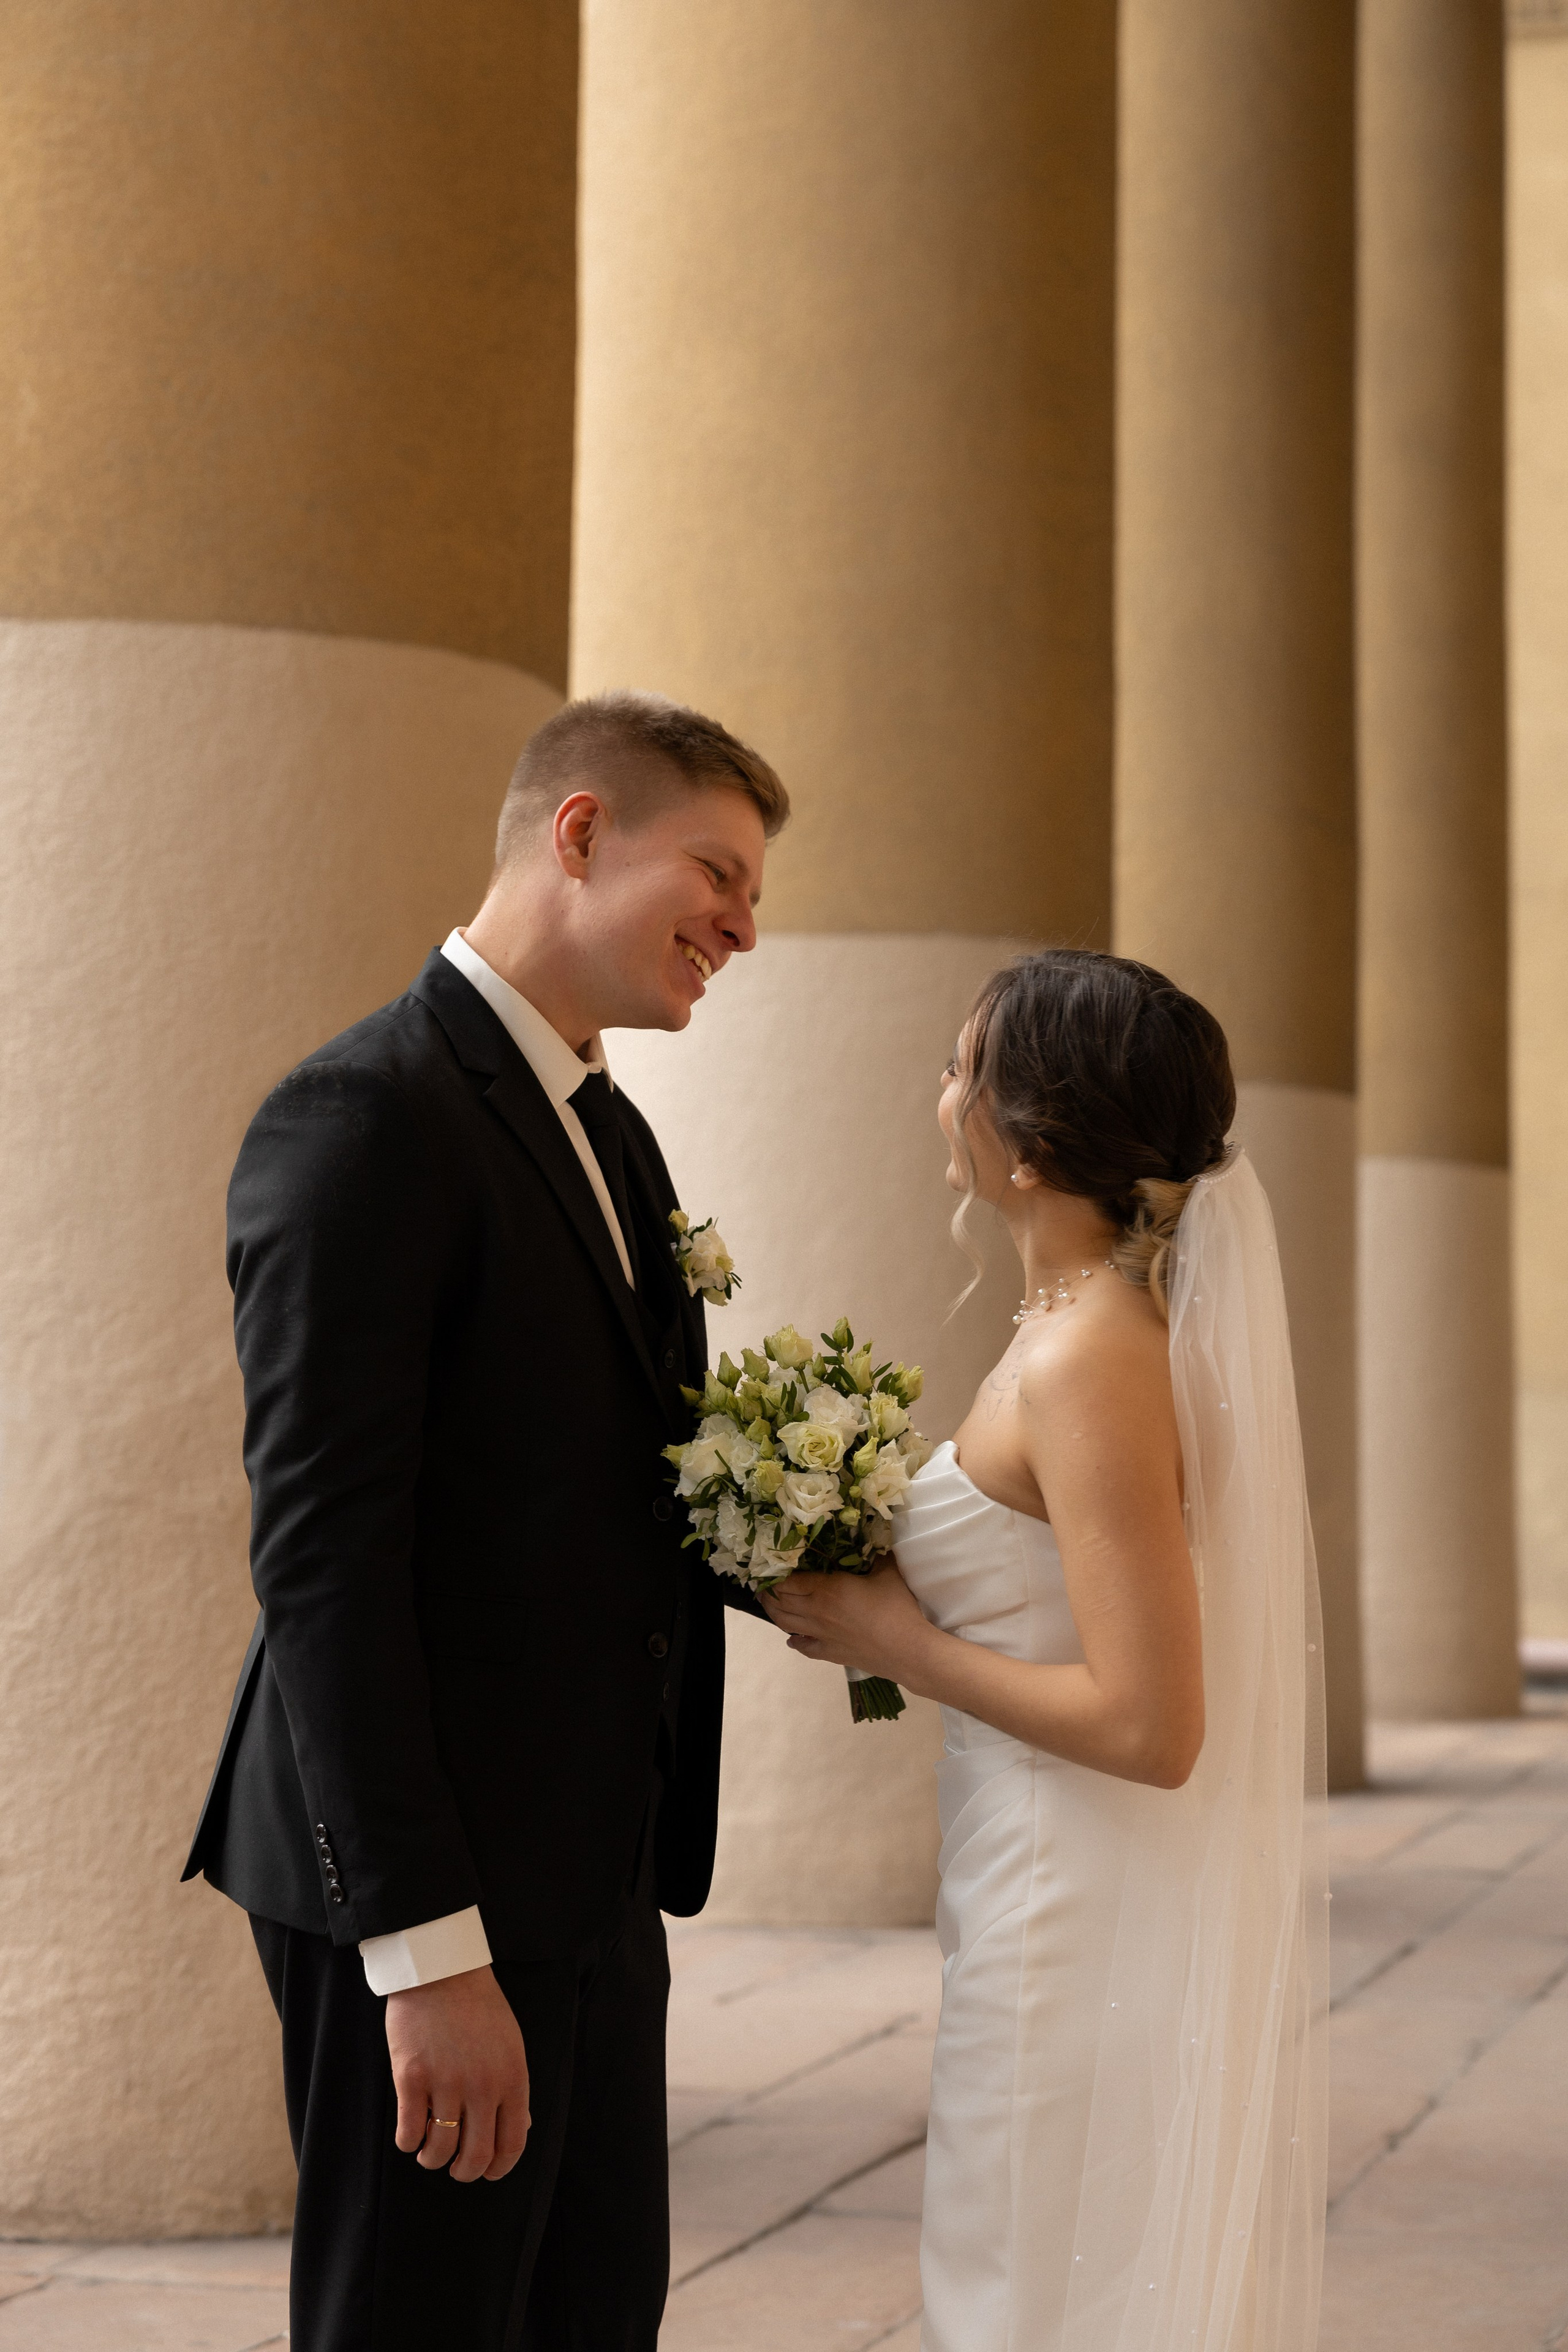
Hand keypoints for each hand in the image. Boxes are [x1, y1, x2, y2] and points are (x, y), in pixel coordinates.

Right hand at [386, 1964, 529, 2183]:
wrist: (441, 1970)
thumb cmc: (478, 2006)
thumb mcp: (510, 2043)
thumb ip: (513, 2087)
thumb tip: (520, 2130)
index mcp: (512, 2078)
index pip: (512, 2144)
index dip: (498, 2169)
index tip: (487, 2173)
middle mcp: (483, 2086)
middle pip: (475, 2156)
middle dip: (464, 2172)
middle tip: (455, 2168)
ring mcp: (446, 2082)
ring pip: (440, 2150)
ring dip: (432, 2159)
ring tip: (429, 2151)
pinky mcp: (411, 2077)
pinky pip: (409, 2132)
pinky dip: (408, 2142)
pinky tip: (410, 2134)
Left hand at [761, 1562, 932, 1684]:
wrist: (907, 1650)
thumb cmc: (897, 1608)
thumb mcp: (888, 1572)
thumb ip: (877, 1554)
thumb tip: (876, 1539)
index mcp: (827, 1589)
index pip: (790, 1581)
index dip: (776, 1574)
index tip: (769, 1567)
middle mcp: (817, 1612)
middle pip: (781, 1601)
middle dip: (768, 1592)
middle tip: (764, 1584)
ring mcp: (821, 1635)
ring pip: (786, 1624)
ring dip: (773, 1613)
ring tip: (769, 1604)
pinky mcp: (830, 1654)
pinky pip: (804, 1648)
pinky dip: (794, 1642)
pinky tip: (791, 1640)